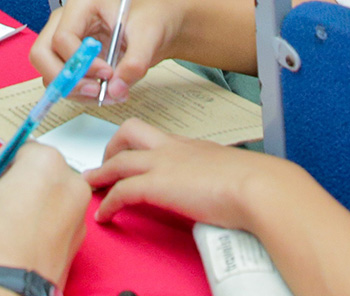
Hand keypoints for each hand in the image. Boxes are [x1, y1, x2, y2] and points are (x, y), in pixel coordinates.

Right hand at [0, 145, 87, 284]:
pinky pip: (52, 223)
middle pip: (33, 173)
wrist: (7, 293)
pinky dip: (34, 227)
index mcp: (47, 164)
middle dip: (7, 186)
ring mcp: (77, 217)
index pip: (15, 151)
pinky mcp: (76, 244)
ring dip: (20, 206)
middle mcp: (70, 185)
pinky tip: (11, 242)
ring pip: (44, 199)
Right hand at [30, 0, 184, 102]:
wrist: (157, 25)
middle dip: (66, 79)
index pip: (62, 38)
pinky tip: (105, 92)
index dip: (82, 62)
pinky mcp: (70, 59)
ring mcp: (64, 41)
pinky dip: (80, 94)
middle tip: (97, 91)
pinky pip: (63, 82)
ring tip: (109, 94)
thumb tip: (116, 88)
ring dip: (75, 90)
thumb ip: (135, 63)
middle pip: (42, 54)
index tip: (108, 73)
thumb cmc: (151, 19)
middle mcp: (66, 21)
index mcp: (81, 5)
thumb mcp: (149, 37)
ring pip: (49, 73)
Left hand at [86, 121, 282, 229]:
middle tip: (104, 165)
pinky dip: (109, 203)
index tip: (131, 154)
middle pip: (130, 132)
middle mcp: (172, 148)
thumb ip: (216, 174)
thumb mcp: (230, 171)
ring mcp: (162, 164)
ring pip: (118, 160)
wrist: (258, 187)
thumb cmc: (255, 182)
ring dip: (100, 174)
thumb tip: (219, 188)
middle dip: (111, 147)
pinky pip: (121, 191)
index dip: (138, 143)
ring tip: (91, 187)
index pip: (155, 135)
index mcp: (189, 144)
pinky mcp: (157, 185)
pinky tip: (105, 216)